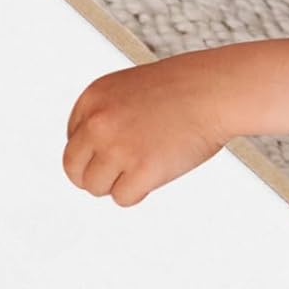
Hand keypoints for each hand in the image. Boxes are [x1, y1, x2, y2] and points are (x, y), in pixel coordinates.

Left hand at [64, 52, 235, 206]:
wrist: (215, 90)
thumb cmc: (182, 90)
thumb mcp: (128, 90)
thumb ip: (105, 117)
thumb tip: (90, 159)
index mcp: (92, 99)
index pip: (73, 142)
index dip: (95, 152)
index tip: (116, 151)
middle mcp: (98, 123)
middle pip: (74, 169)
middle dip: (95, 175)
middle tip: (120, 172)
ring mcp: (118, 148)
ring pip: (95, 187)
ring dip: (117, 184)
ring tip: (143, 167)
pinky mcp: (141, 170)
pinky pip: (122, 198)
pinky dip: (138, 192)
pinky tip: (155, 173)